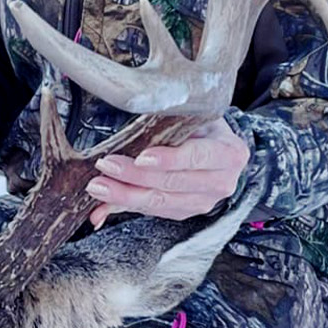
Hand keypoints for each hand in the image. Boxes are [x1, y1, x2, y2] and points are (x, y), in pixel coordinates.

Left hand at [83, 117, 250, 228]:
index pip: (196, 157)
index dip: (169, 159)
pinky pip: (153, 211)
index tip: (141, 157)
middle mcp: (221, 182)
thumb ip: (166, 121)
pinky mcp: (186, 212)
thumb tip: (132, 114)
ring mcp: (205, 201)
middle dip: (135, 176)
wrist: (217, 146)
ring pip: (161, 201)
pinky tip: (104, 203)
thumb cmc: (203, 125)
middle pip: (173, 183)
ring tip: (98, 186)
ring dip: (124, 195)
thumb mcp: (192, 115)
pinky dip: (126, 206)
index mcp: (229, 153)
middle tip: (106, 166)